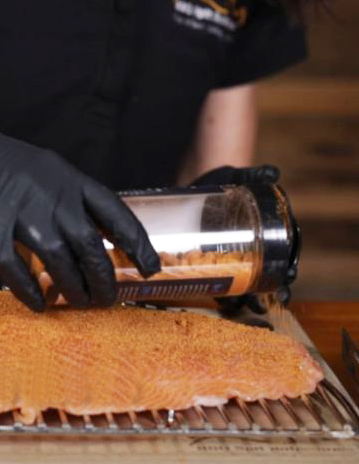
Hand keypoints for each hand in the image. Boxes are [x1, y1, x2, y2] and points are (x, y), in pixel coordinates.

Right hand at [0, 81, 160, 310]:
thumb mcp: (36, 168)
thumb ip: (61, 198)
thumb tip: (83, 240)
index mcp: (65, 175)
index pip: (114, 212)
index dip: (137, 243)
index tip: (150, 267)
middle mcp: (47, 193)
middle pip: (90, 245)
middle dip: (105, 279)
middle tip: (108, 300)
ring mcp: (17, 212)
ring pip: (59, 262)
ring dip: (74, 290)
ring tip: (79, 305)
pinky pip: (16, 271)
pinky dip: (30, 293)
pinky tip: (38, 305)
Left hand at [190, 164, 291, 313]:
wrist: (189, 190)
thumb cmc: (220, 183)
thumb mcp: (236, 176)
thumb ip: (253, 174)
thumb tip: (272, 172)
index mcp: (270, 231)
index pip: (287, 252)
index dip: (289, 266)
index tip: (288, 275)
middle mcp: (255, 249)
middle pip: (269, 275)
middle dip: (271, 290)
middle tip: (268, 300)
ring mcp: (233, 258)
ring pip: (247, 284)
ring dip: (247, 299)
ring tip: (244, 306)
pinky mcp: (211, 264)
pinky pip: (221, 284)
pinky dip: (223, 295)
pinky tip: (222, 302)